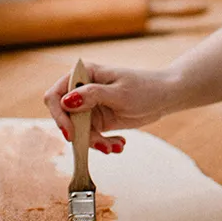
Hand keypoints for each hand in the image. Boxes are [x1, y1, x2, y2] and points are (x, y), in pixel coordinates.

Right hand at [43, 62, 177, 153]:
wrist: (165, 97)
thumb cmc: (146, 88)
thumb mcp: (120, 93)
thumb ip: (93, 96)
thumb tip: (66, 101)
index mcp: (86, 74)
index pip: (56, 94)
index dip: (59, 114)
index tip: (71, 133)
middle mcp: (83, 90)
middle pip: (65, 117)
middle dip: (80, 135)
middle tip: (100, 144)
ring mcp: (90, 107)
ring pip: (78, 131)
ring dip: (94, 142)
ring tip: (115, 146)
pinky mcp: (98, 120)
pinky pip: (90, 137)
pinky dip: (102, 144)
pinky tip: (118, 144)